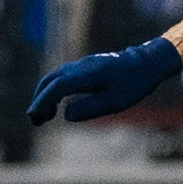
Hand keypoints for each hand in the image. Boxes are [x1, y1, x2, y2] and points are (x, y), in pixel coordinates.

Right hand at [27, 37, 181, 123]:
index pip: (57, 87)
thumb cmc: (135, 83)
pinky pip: (62, 78)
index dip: (43, 101)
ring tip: (43, 117)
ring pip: (55, 78)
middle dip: (39, 100)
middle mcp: (81, 67)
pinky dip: (54, 91)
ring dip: (45, 96)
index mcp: (87, 74)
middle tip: (35, 120)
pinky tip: (57, 106)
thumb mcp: (117, 101)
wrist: (148, 63)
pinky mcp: (85, 68)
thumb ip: (91, 107)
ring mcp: (82, 65)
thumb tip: (66, 114)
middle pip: (51, 80)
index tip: (34, 116)